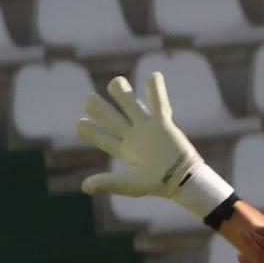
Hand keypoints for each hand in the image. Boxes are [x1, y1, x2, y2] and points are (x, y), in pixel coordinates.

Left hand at [76, 73, 233, 220]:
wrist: (183, 180)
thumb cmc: (157, 184)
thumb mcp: (130, 185)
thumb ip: (108, 183)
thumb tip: (84, 187)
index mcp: (123, 150)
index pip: (101, 137)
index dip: (88, 130)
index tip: (80, 124)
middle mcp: (133, 136)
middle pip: (110, 116)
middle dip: (98, 108)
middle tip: (89, 101)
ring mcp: (147, 127)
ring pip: (130, 103)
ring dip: (121, 92)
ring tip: (115, 84)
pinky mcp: (163, 122)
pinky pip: (158, 101)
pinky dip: (156, 88)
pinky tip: (153, 76)